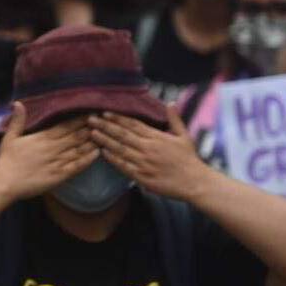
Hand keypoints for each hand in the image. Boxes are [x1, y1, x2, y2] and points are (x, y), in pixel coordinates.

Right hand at [0, 102, 97, 199]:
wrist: (6, 181)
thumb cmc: (7, 159)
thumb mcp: (10, 136)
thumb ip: (18, 120)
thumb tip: (18, 103)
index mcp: (43, 137)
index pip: (66, 125)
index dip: (79, 119)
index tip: (91, 113)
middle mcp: (53, 148)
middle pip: (76, 136)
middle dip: (90, 128)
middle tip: (103, 121)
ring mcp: (57, 162)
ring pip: (79, 150)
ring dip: (92, 142)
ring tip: (105, 135)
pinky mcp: (59, 175)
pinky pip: (77, 166)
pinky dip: (88, 159)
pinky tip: (97, 154)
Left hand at [88, 104, 212, 201]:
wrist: (195, 182)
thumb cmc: (189, 159)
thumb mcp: (184, 136)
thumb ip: (175, 119)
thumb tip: (170, 102)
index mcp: (157, 137)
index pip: (133, 125)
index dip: (117, 118)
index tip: (104, 112)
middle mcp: (148, 148)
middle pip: (123, 135)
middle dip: (105, 126)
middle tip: (90, 119)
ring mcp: (144, 162)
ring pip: (120, 149)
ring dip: (105, 140)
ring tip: (92, 133)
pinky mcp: (142, 176)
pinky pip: (123, 166)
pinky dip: (112, 159)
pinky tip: (102, 153)